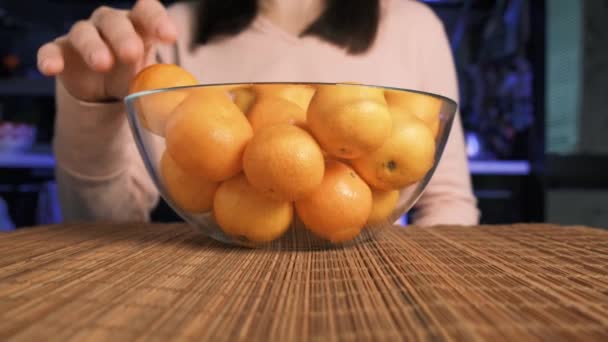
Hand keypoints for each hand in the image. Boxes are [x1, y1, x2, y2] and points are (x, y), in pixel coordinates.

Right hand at [37, 0, 176, 101]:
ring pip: (84, 33)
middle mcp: (110, 25)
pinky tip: (51, 69)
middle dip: (124, 36)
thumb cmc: (134, 77)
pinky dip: (50, 58)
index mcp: (138, 26)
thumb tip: (184, 102)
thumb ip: (165, 84)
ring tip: (102, 64)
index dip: (157, 20)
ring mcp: (83, 36)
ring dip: (93, 46)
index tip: (170, 36)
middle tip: (132, 53)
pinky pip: (51, 50)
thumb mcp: (151, 80)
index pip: (147, 11)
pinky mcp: (61, 52)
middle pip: (115, 21)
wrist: (103, 92)